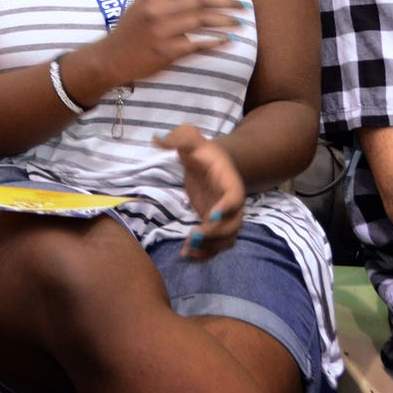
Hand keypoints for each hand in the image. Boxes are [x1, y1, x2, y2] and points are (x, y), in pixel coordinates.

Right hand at [92, 0, 245, 88]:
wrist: (112, 57)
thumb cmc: (131, 27)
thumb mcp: (142, 0)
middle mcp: (156, 10)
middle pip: (197, 0)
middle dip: (223, 1)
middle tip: (241, 3)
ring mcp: (161, 31)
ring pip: (199, 20)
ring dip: (223, 20)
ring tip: (239, 22)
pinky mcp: (166, 51)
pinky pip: (195, 44)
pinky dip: (212, 42)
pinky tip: (226, 40)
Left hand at [156, 125, 245, 259]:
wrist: (211, 163)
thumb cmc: (201, 151)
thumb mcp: (191, 139)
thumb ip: (178, 138)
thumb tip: (157, 139)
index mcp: (229, 181)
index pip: (235, 197)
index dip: (227, 207)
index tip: (211, 215)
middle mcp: (232, 203)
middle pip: (234, 224)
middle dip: (216, 234)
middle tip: (193, 236)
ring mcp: (225, 217)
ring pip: (227, 239)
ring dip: (211, 247)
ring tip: (188, 249)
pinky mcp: (215, 226)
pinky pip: (218, 245)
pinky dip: (206, 253)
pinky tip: (188, 254)